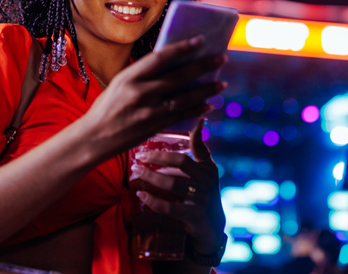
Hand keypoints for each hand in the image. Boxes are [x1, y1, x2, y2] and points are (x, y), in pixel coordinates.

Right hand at [83, 36, 227, 153]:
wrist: (94, 138)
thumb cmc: (108, 106)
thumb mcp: (120, 83)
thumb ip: (143, 74)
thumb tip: (174, 63)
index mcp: (129, 77)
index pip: (160, 57)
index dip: (182, 47)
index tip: (201, 39)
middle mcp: (140, 93)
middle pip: (179, 76)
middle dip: (204, 66)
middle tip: (222, 58)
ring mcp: (149, 112)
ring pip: (185, 98)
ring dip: (206, 90)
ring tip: (221, 84)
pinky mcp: (154, 127)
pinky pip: (181, 116)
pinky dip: (197, 110)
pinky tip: (209, 104)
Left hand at [132, 118, 225, 253]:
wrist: (211, 226)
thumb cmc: (200, 194)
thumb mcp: (201, 174)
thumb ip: (191, 157)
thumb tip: (173, 139)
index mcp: (208, 167)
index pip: (200, 147)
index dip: (196, 134)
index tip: (189, 120)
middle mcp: (208, 180)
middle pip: (181, 162)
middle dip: (157, 157)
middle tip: (139, 155)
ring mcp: (202, 197)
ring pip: (172, 183)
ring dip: (151, 177)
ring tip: (136, 172)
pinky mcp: (194, 215)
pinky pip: (169, 207)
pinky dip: (153, 200)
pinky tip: (141, 195)